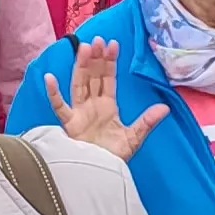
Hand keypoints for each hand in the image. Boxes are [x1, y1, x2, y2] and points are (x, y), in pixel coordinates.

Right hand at [48, 42, 163, 159]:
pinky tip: (50, 79)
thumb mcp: (134, 138)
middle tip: (97, 39)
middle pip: (93, 77)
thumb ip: (147, 122)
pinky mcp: (69, 124)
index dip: (110, 62)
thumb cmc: (113, 157)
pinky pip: (60, 107)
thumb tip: (165, 107)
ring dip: (81, 67)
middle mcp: (91, 105)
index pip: (108, 79)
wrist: (100, 175)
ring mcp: (79, 113)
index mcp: (107, 106)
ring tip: (84, 48)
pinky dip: (53, 94)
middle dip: (96, 58)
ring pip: (79, 84)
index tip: (112, 43)